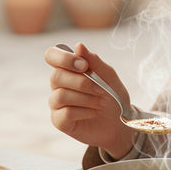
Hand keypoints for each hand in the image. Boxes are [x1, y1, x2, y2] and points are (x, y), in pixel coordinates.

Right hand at [45, 42, 134, 158]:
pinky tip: (93, 112)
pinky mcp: (59, 120)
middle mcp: (59, 84)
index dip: (64, 58)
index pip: (51, 55)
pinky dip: (84, 111)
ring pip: (60, 95)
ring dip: (86, 98)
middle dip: (82, 83)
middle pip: (56, 76)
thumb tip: (78, 46)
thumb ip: (94, 61)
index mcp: (68, 69)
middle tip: (100, 89)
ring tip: (100, 102)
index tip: (84, 66)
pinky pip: (65, 113)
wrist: (118, 122)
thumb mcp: (108, 76)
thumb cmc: (112, 96)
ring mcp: (56, 103)